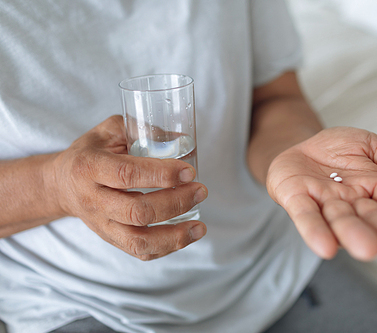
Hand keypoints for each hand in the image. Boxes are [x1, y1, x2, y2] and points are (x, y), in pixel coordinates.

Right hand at [46, 115, 207, 259]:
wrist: (61, 184)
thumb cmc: (91, 153)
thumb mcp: (109, 131)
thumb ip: (142, 130)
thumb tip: (183, 140)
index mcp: (89, 167)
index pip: (127, 174)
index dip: (161, 174)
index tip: (189, 171)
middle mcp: (93, 200)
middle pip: (137, 212)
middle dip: (175, 203)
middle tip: (200, 191)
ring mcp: (101, 225)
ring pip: (138, 241)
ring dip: (174, 236)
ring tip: (199, 227)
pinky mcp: (110, 240)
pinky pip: (139, 252)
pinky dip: (167, 248)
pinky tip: (186, 236)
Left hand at [266, 127, 376, 263]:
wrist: (302, 149)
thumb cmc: (338, 151)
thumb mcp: (366, 144)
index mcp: (375, 188)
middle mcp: (352, 202)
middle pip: (371, 218)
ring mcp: (324, 204)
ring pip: (340, 221)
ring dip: (353, 234)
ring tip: (368, 250)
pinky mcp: (296, 200)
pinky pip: (306, 217)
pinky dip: (315, 231)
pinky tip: (325, 248)